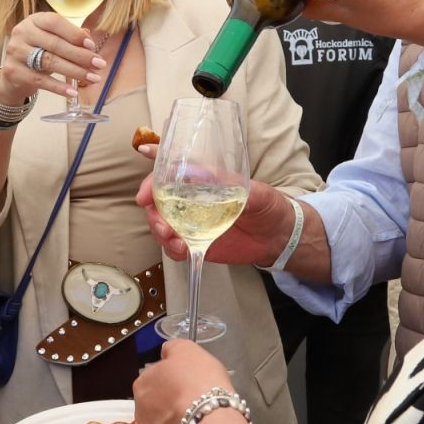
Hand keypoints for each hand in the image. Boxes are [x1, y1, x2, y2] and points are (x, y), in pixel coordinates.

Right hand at [0, 12, 103, 105]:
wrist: (15, 73)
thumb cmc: (39, 52)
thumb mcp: (53, 40)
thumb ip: (70, 37)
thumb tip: (89, 39)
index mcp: (34, 20)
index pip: (55, 22)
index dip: (74, 34)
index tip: (92, 46)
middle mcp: (22, 32)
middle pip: (55, 44)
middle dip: (81, 56)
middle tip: (99, 65)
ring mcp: (16, 52)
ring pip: (49, 62)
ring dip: (75, 71)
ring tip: (93, 78)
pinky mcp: (14, 71)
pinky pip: (41, 81)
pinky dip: (59, 87)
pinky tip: (73, 92)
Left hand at [134, 340, 234, 423]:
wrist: (209, 421)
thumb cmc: (199, 381)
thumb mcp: (188, 350)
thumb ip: (173, 348)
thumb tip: (166, 352)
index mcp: (142, 383)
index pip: (156, 378)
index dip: (174, 380)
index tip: (190, 382)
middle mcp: (139, 410)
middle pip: (156, 404)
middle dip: (171, 403)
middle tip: (194, 402)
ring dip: (175, 423)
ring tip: (197, 422)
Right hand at [138, 176, 293, 265]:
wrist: (280, 237)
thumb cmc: (270, 206)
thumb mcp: (255, 191)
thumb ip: (231, 185)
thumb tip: (205, 176)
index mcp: (203, 181)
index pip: (170, 173)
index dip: (151, 177)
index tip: (143, 189)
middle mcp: (192, 200)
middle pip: (159, 201)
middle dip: (153, 211)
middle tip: (161, 222)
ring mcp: (193, 222)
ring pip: (162, 224)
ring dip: (160, 231)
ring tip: (173, 239)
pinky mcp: (197, 242)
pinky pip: (175, 247)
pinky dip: (172, 249)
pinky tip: (182, 249)